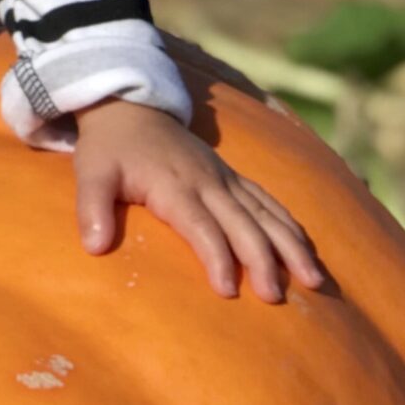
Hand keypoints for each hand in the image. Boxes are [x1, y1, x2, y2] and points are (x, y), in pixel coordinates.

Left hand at [71, 99, 325, 303]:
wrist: (131, 108)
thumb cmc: (109, 149)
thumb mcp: (90, 174)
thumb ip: (91, 208)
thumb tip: (95, 248)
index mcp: (174, 185)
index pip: (202, 226)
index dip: (217, 258)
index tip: (228, 292)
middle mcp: (209, 182)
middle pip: (244, 224)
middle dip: (263, 260)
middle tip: (276, 297)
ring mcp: (226, 179)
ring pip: (266, 213)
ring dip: (290, 246)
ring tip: (314, 280)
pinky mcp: (234, 178)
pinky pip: (269, 202)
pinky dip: (290, 226)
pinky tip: (307, 251)